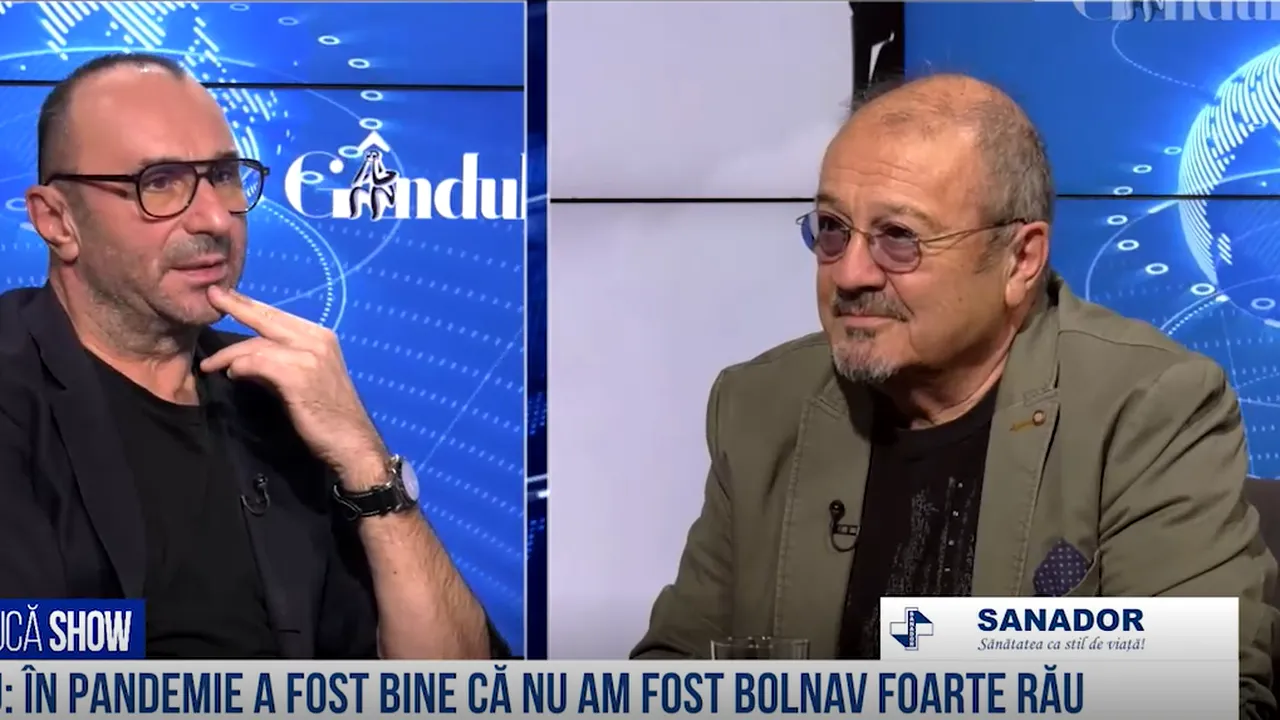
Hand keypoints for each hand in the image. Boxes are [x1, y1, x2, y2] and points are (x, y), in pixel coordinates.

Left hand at [200, 286, 387, 485]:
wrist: (351, 441)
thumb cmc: (328, 415)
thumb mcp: (304, 380)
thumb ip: (278, 364)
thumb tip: (244, 361)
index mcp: (321, 337)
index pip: (278, 315)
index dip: (250, 305)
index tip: (226, 295)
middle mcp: (317, 339)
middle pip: (268, 318)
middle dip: (237, 306)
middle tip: (213, 296)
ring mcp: (310, 355)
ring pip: (258, 343)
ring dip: (230, 354)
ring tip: (211, 364)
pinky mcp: (299, 375)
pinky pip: (258, 362)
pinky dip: (241, 367)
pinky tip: (232, 375)